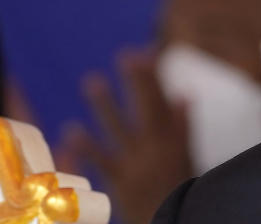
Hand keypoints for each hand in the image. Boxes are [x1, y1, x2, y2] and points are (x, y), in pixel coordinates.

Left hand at [59, 48, 192, 223]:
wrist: (173, 221)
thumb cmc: (182, 189)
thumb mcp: (189, 156)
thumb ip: (183, 126)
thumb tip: (184, 95)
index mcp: (175, 140)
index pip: (165, 100)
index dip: (155, 76)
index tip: (147, 52)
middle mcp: (157, 147)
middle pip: (148, 108)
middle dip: (139, 81)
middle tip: (127, 55)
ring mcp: (138, 163)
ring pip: (121, 128)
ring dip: (107, 104)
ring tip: (93, 81)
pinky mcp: (121, 180)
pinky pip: (102, 161)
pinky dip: (87, 146)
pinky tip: (72, 130)